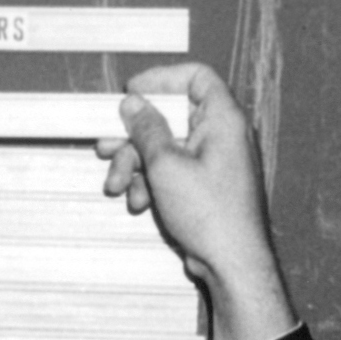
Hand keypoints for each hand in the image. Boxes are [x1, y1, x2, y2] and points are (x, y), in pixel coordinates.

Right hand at [96, 62, 297, 339]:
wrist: (231, 262)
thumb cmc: (213, 216)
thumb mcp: (166, 165)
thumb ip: (146, 129)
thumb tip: (133, 104)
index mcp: (223, 120)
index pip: (196, 77)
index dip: (161, 80)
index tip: (132, 93)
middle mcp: (222, 136)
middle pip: (171, 117)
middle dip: (134, 136)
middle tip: (108, 146)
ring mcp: (213, 162)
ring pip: (165, 147)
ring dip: (135, 164)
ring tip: (117, 184)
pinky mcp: (203, 185)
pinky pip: (171, 171)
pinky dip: (151, 183)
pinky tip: (138, 202)